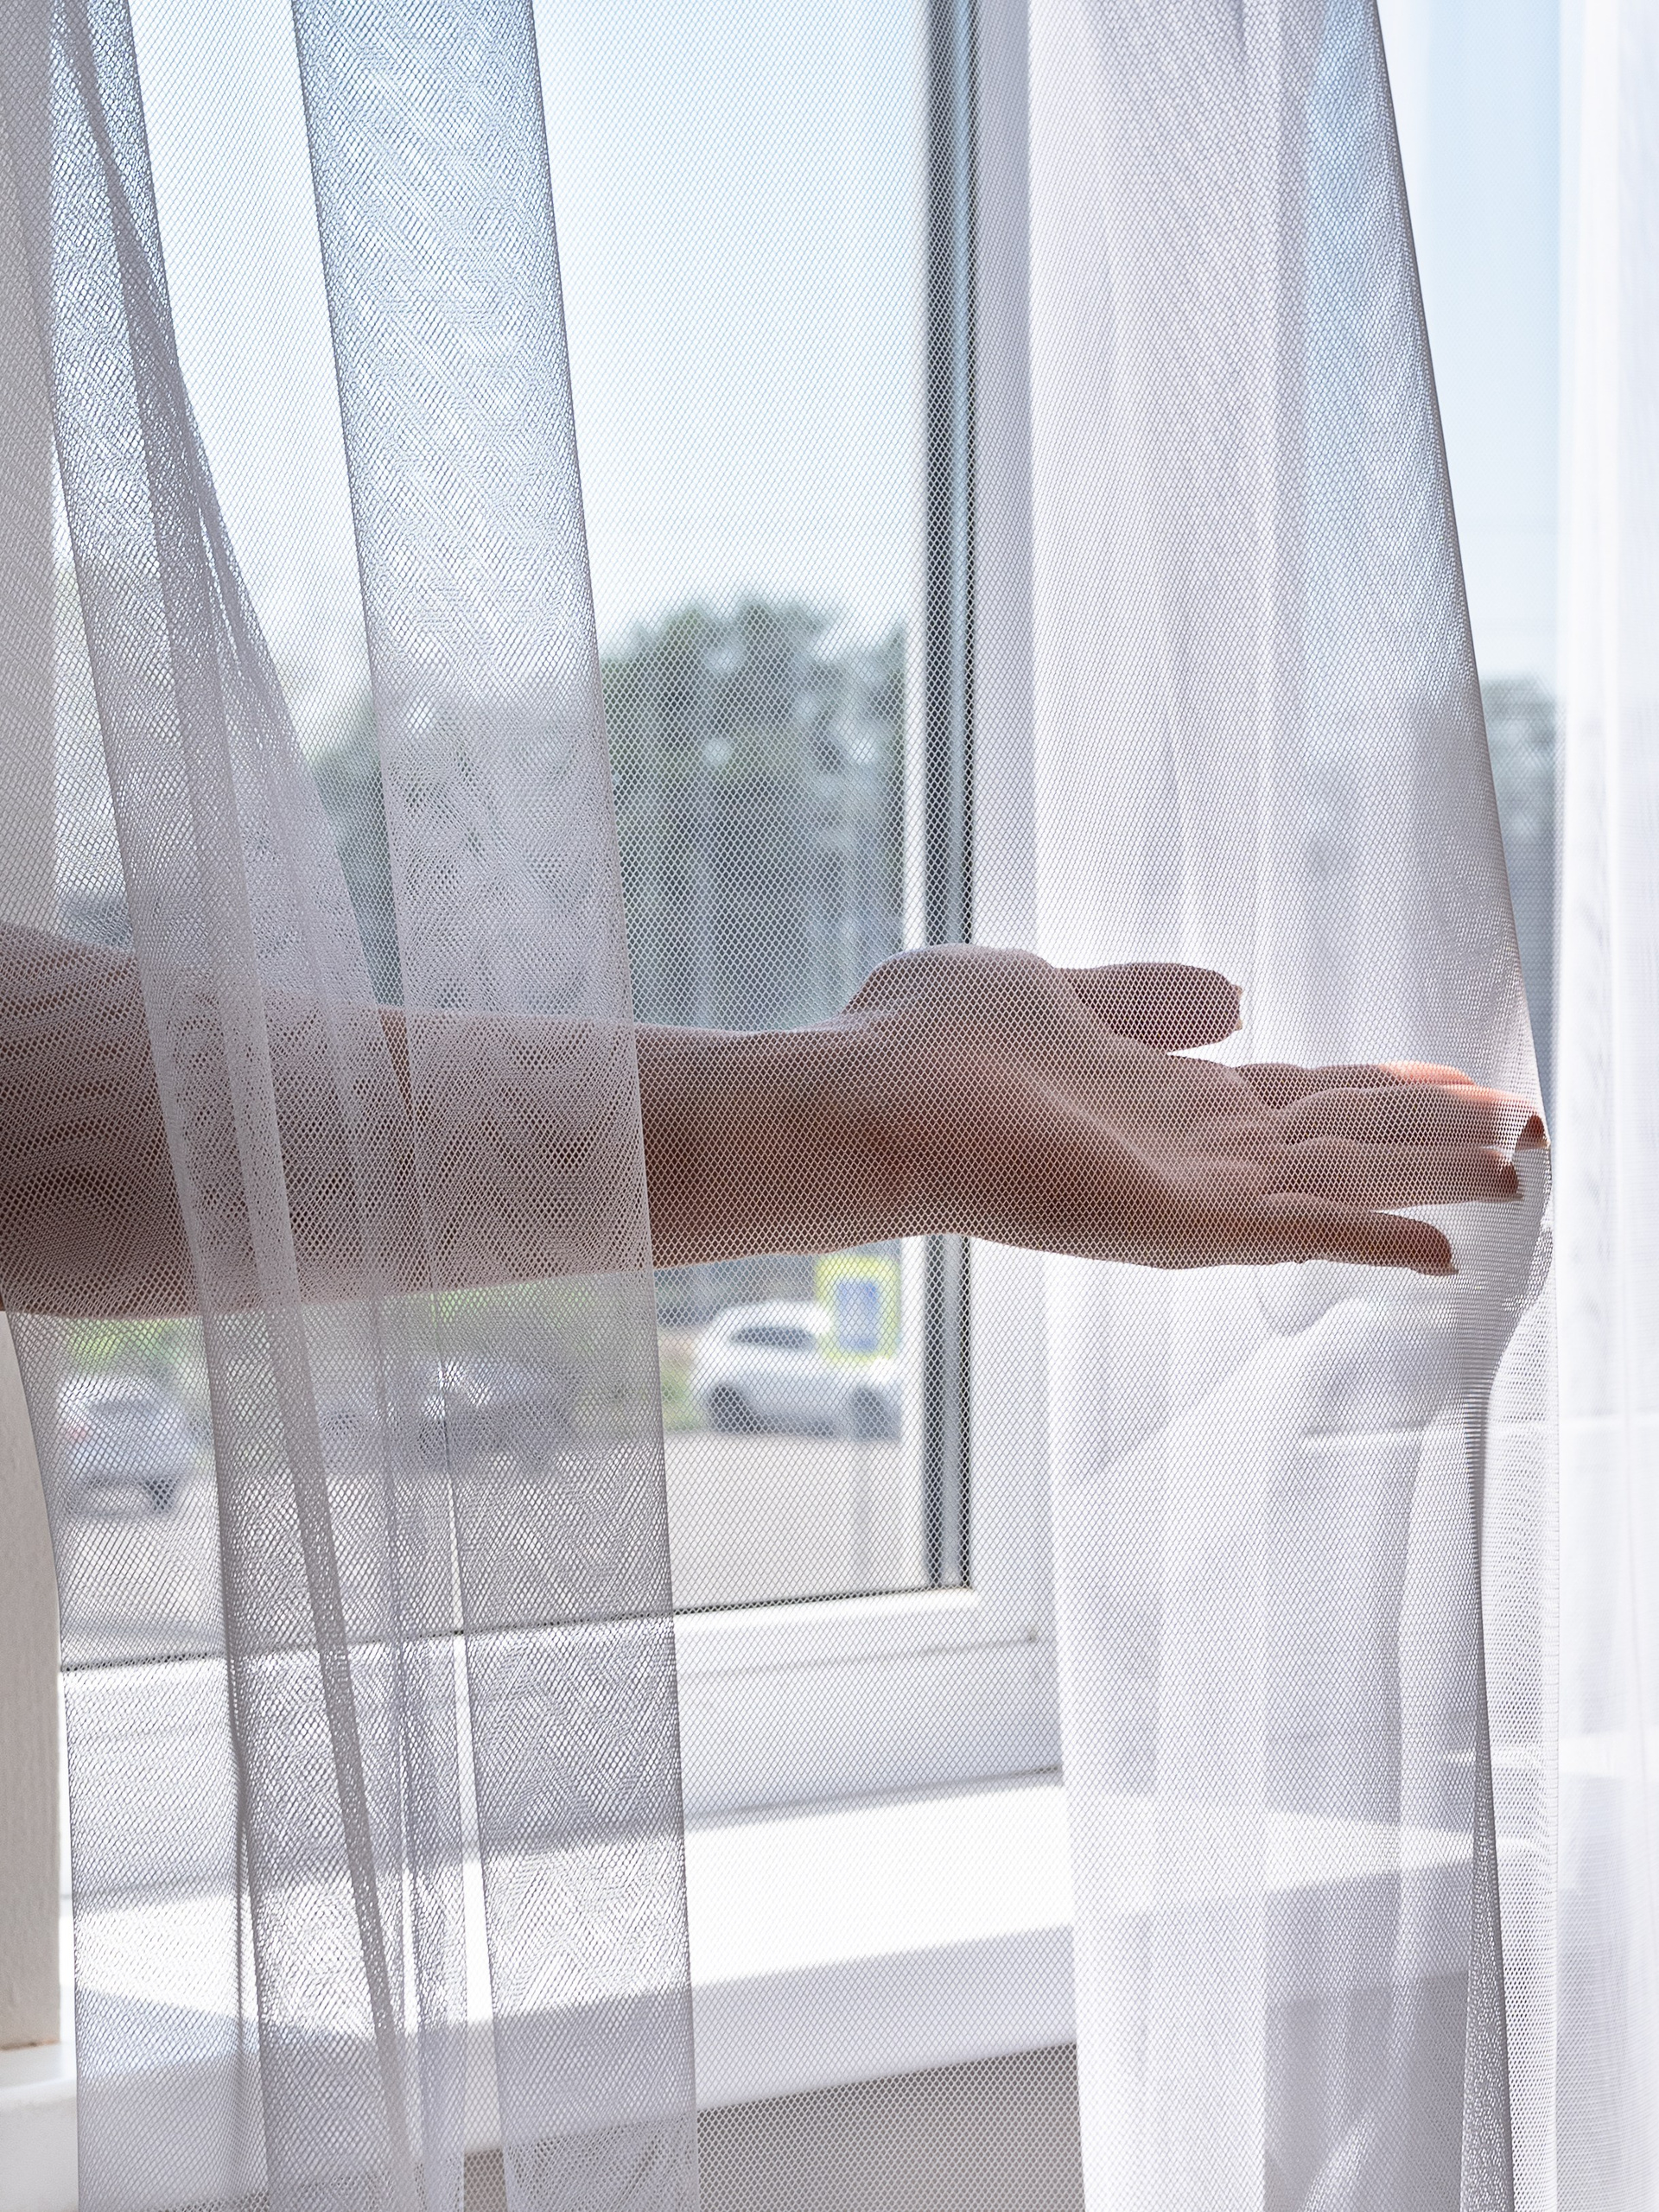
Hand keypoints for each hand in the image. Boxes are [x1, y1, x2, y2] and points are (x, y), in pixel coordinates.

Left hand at [846, 946, 1542, 1274]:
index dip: (1381, 1093)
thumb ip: (1142, 998)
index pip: (1298, 1100)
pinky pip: (1295, 1232)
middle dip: (1432, 1139)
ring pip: (1337, 1185)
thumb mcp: (1051, 988)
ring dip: (1431, 1179)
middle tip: (1529, 1130)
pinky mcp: (1171, 1225)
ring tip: (1522, 1164)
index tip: (1460, 1083)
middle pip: (1337, 1145)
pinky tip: (1448, 1244)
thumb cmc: (921, 1043)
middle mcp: (1185, 1157)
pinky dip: (1374, 1236)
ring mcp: (1182, 1197)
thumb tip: (1236, 992)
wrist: (858, 1090)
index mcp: (1164, 1100)